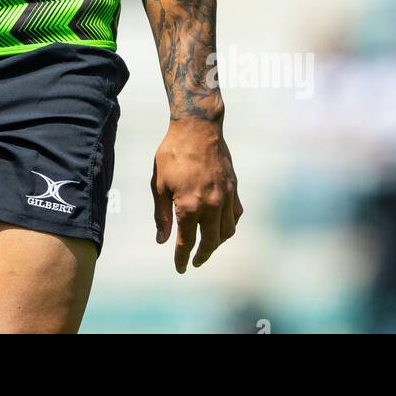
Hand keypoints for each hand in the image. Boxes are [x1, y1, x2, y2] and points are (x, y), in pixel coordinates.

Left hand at [152, 119, 241, 272]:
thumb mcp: (159, 183)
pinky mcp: (234, 188)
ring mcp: (226, 197)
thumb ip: (162, 214)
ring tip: (206, 246)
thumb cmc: (173, 153)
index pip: (187, 241)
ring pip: (227, 231)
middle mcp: (211, 205)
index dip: (182, 257)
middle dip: (201, 256)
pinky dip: (229, 225)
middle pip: (210, 242)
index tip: (180, 267)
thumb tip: (163, 239)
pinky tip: (220, 226)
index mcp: (189, 205)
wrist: (197, 127)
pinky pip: (236, 215)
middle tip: (194, 262)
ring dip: (216, 243)